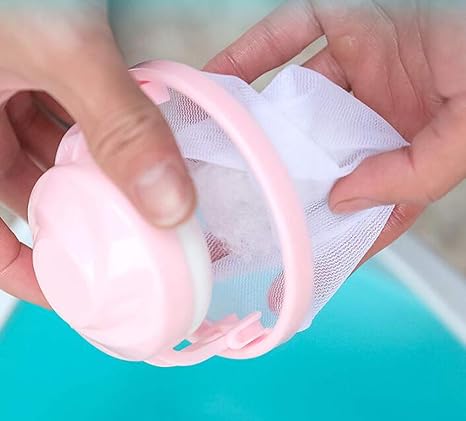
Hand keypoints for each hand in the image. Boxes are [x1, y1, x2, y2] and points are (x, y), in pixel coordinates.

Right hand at [0, 1, 194, 305]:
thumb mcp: (55, 47)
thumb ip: (116, 124)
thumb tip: (170, 203)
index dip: (27, 273)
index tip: (80, 290)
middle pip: (28, 191)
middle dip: (79, 212)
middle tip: (131, 234)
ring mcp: (2, 88)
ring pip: (47, 150)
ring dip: (94, 167)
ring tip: (141, 184)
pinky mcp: (25, 64)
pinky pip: (57, 112)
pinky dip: (90, 127)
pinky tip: (126, 132)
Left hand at [205, 0, 465, 261]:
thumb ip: (417, 173)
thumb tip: (345, 201)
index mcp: (413, 136)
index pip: (369, 200)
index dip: (336, 235)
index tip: (296, 267)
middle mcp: (379, 105)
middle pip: (319, 152)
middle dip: (282, 180)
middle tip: (239, 211)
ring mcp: (356, 60)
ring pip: (293, 99)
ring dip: (256, 122)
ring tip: (216, 152)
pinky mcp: (337, 12)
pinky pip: (280, 37)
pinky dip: (244, 60)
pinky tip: (215, 85)